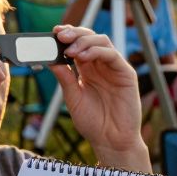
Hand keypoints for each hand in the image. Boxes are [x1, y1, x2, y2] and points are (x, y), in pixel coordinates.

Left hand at [49, 26, 143, 162]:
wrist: (111, 141)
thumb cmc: (93, 123)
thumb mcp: (73, 98)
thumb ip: (65, 78)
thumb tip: (50, 59)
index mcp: (87, 70)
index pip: (77, 45)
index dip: (67, 36)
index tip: (53, 33)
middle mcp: (101, 66)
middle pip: (89, 38)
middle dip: (74, 34)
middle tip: (60, 36)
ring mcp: (114, 68)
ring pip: (102, 42)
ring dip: (84, 41)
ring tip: (70, 50)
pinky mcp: (126, 74)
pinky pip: (112, 55)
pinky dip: (96, 51)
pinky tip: (83, 56)